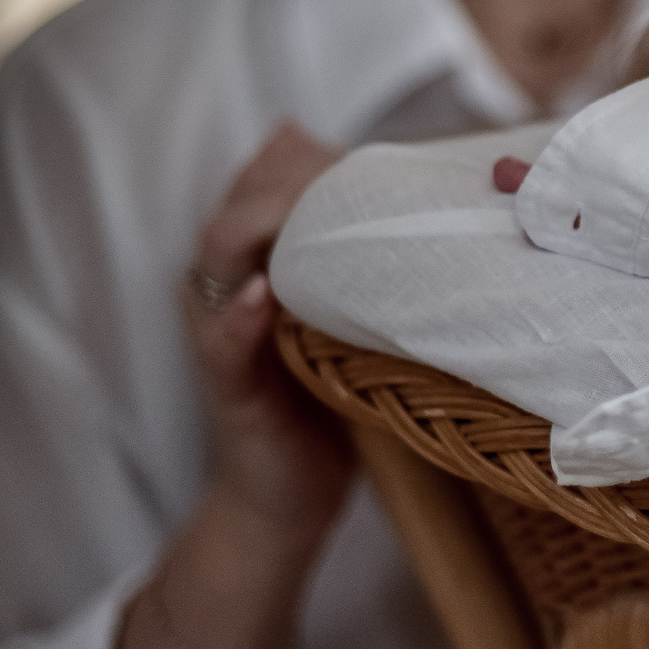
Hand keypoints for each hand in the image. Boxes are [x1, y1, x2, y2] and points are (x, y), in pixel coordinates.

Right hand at [187, 123, 353, 539]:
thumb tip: (427, 200)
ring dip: (263, 223)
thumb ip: (369, 263)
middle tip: (357, 166)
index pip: (267, 178)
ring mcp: (220, 332)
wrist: (291, 497)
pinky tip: (264, 296)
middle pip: (244, 201)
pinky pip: (222, 339)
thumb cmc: (334, 397)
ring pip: (221, 253)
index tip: (376, 151)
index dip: (310, 156)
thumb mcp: (355, 317)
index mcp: (259, 263)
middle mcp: (229, 286)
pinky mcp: (226, 383)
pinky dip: (240, 316)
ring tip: (311, 204)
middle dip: (295, 176)